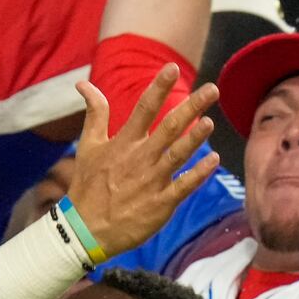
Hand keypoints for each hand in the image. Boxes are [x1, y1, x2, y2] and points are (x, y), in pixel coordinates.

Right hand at [63, 67, 219, 257]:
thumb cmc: (88, 186)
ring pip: (178, 154)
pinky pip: (184, 186)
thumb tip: (84, 83)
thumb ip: (94, 113)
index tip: (171, 69)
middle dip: (191, 106)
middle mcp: (140, 158)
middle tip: (212, 89)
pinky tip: (214, 160)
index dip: (158, 88)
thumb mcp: (88, 146)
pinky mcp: (160, 204)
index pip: (144, 109)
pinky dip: (199, 173)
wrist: (85, 230)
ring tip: (210, 121)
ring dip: (195, 138)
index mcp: (123, 143)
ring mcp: (151, 181)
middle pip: (169, 127)